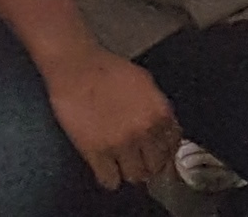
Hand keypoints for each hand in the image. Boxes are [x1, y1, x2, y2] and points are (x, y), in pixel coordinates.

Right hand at [39, 47, 179, 193]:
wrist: (76, 66)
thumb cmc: (107, 69)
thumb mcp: (144, 82)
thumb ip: (157, 108)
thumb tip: (164, 131)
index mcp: (159, 113)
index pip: (172, 148)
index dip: (163, 151)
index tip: (155, 153)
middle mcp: (144, 132)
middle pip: (155, 167)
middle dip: (147, 164)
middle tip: (136, 158)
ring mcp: (120, 144)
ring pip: (135, 177)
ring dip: (128, 171)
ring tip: (119, 162)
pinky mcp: (96, 152)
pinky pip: (110, 181)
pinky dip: (109, 177)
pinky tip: (105, 167)